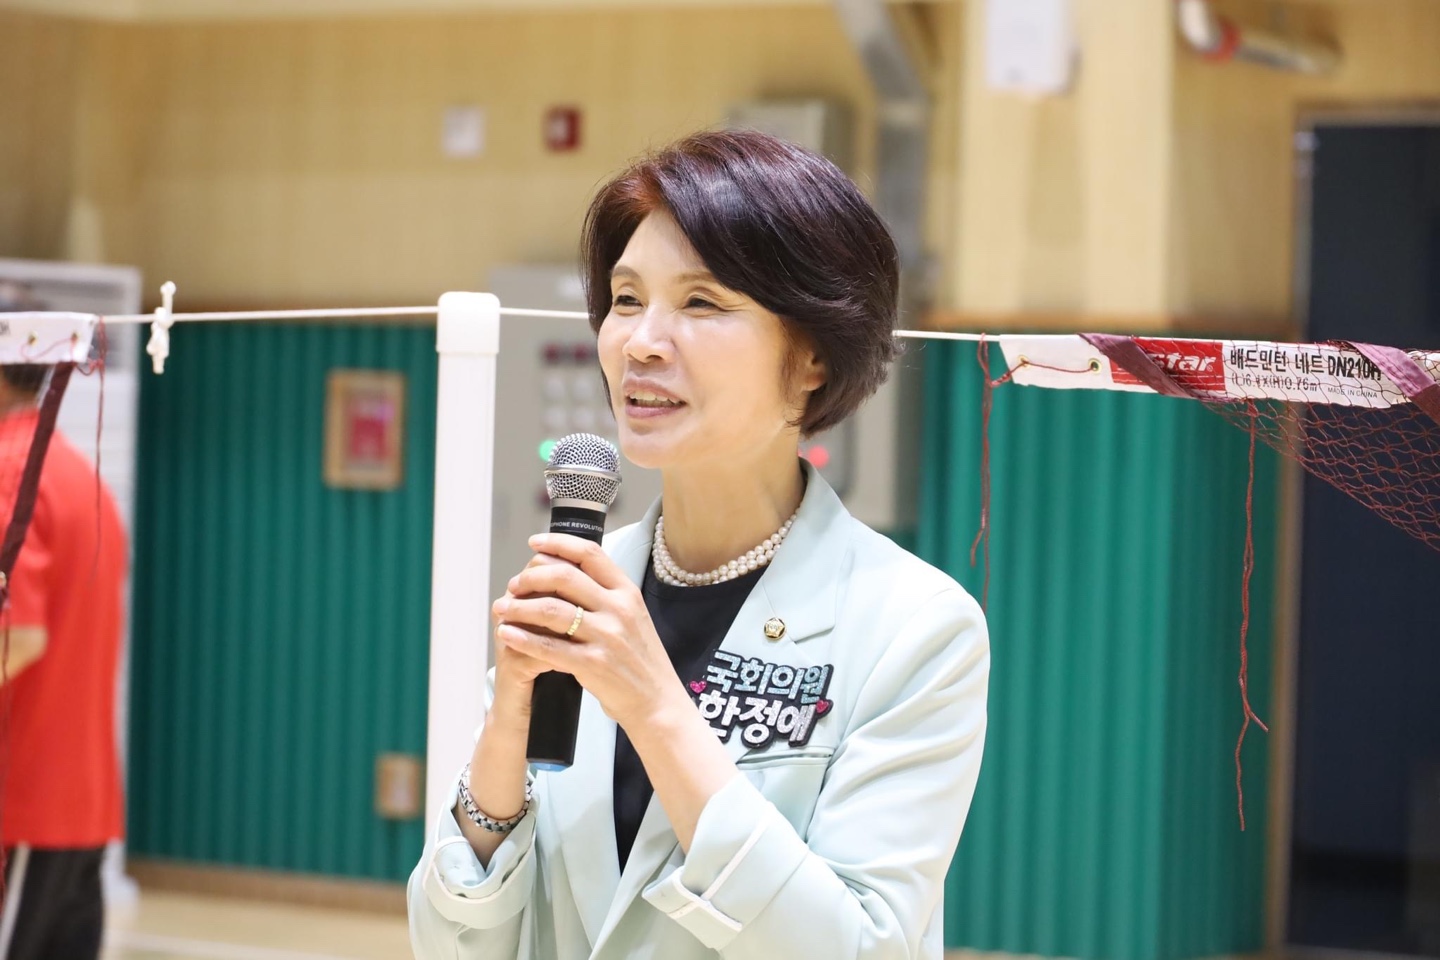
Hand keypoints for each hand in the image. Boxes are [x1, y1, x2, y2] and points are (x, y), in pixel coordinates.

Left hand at [491, 534, 683, 730]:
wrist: (657, 701)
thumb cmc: (640, 660)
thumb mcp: (633, 617)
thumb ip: (606, 595)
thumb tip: (567, 573)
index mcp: (627, 592)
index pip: (589, 554)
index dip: (558, 543)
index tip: (534, 544)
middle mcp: (618, 609)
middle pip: (564, 577)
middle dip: (531, 577)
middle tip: (513, 585)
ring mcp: (607, 636)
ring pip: (550, 610)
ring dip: (519, 607)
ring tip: (501, 609)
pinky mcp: (593, 664)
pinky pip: (548, 646)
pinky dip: (522, 638)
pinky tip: (507, 634)